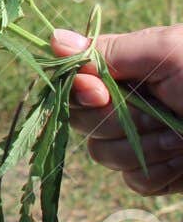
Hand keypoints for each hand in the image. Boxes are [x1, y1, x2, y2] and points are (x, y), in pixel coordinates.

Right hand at [51, 25, 182, 196]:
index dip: (78, 91)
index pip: (72, 82)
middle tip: (163, 113)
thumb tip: (54, 39)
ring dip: (146, 148)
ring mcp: (144, 141)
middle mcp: (129, 104)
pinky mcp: (162, 174)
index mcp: (128, 69)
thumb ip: (110, 50)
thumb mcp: (167, 52)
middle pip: (81, 122)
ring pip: (104, 155)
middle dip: (120, 121)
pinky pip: (135, 182)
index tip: (100, 92)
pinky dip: (161, 173)